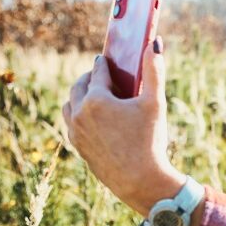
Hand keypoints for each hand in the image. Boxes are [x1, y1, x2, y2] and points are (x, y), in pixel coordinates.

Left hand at [61, 36, 184, 215]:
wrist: (141, 182)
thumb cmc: (150, 141)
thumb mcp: (155, 103)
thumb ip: (154, 71)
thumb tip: (155, 43)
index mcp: (97, 99)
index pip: (97, 72)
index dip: (103, 63)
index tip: (106, 59)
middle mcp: (81, 114)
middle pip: (79, 86)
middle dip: (89, 77)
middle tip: (99, 74)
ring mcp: (76, 132)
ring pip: (70, 105)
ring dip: (79, 96)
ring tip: (93, 95)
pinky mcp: (78, 147)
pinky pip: (72, 124)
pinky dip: (79, 115)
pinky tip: (93, 118)